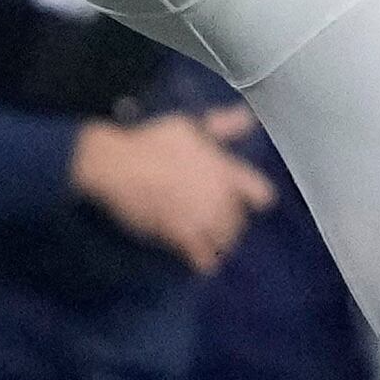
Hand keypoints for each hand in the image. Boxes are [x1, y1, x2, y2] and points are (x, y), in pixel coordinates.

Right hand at [71, 106, 276, 270]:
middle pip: (240, 221)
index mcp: (225, 170)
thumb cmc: (153, 142)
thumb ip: (223, 126)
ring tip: (210, 239)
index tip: (249, 200)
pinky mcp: (182, 235)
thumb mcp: (191, 126)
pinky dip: (204, 261)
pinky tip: (202, 262)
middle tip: (218, 219)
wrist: (119, 166)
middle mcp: (220, 197)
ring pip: (225, 241)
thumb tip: (250, 117)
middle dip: (232, 221)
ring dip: (220, 241)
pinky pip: (203, 258)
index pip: (260, 194)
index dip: (255, 197)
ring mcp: (202, 218)